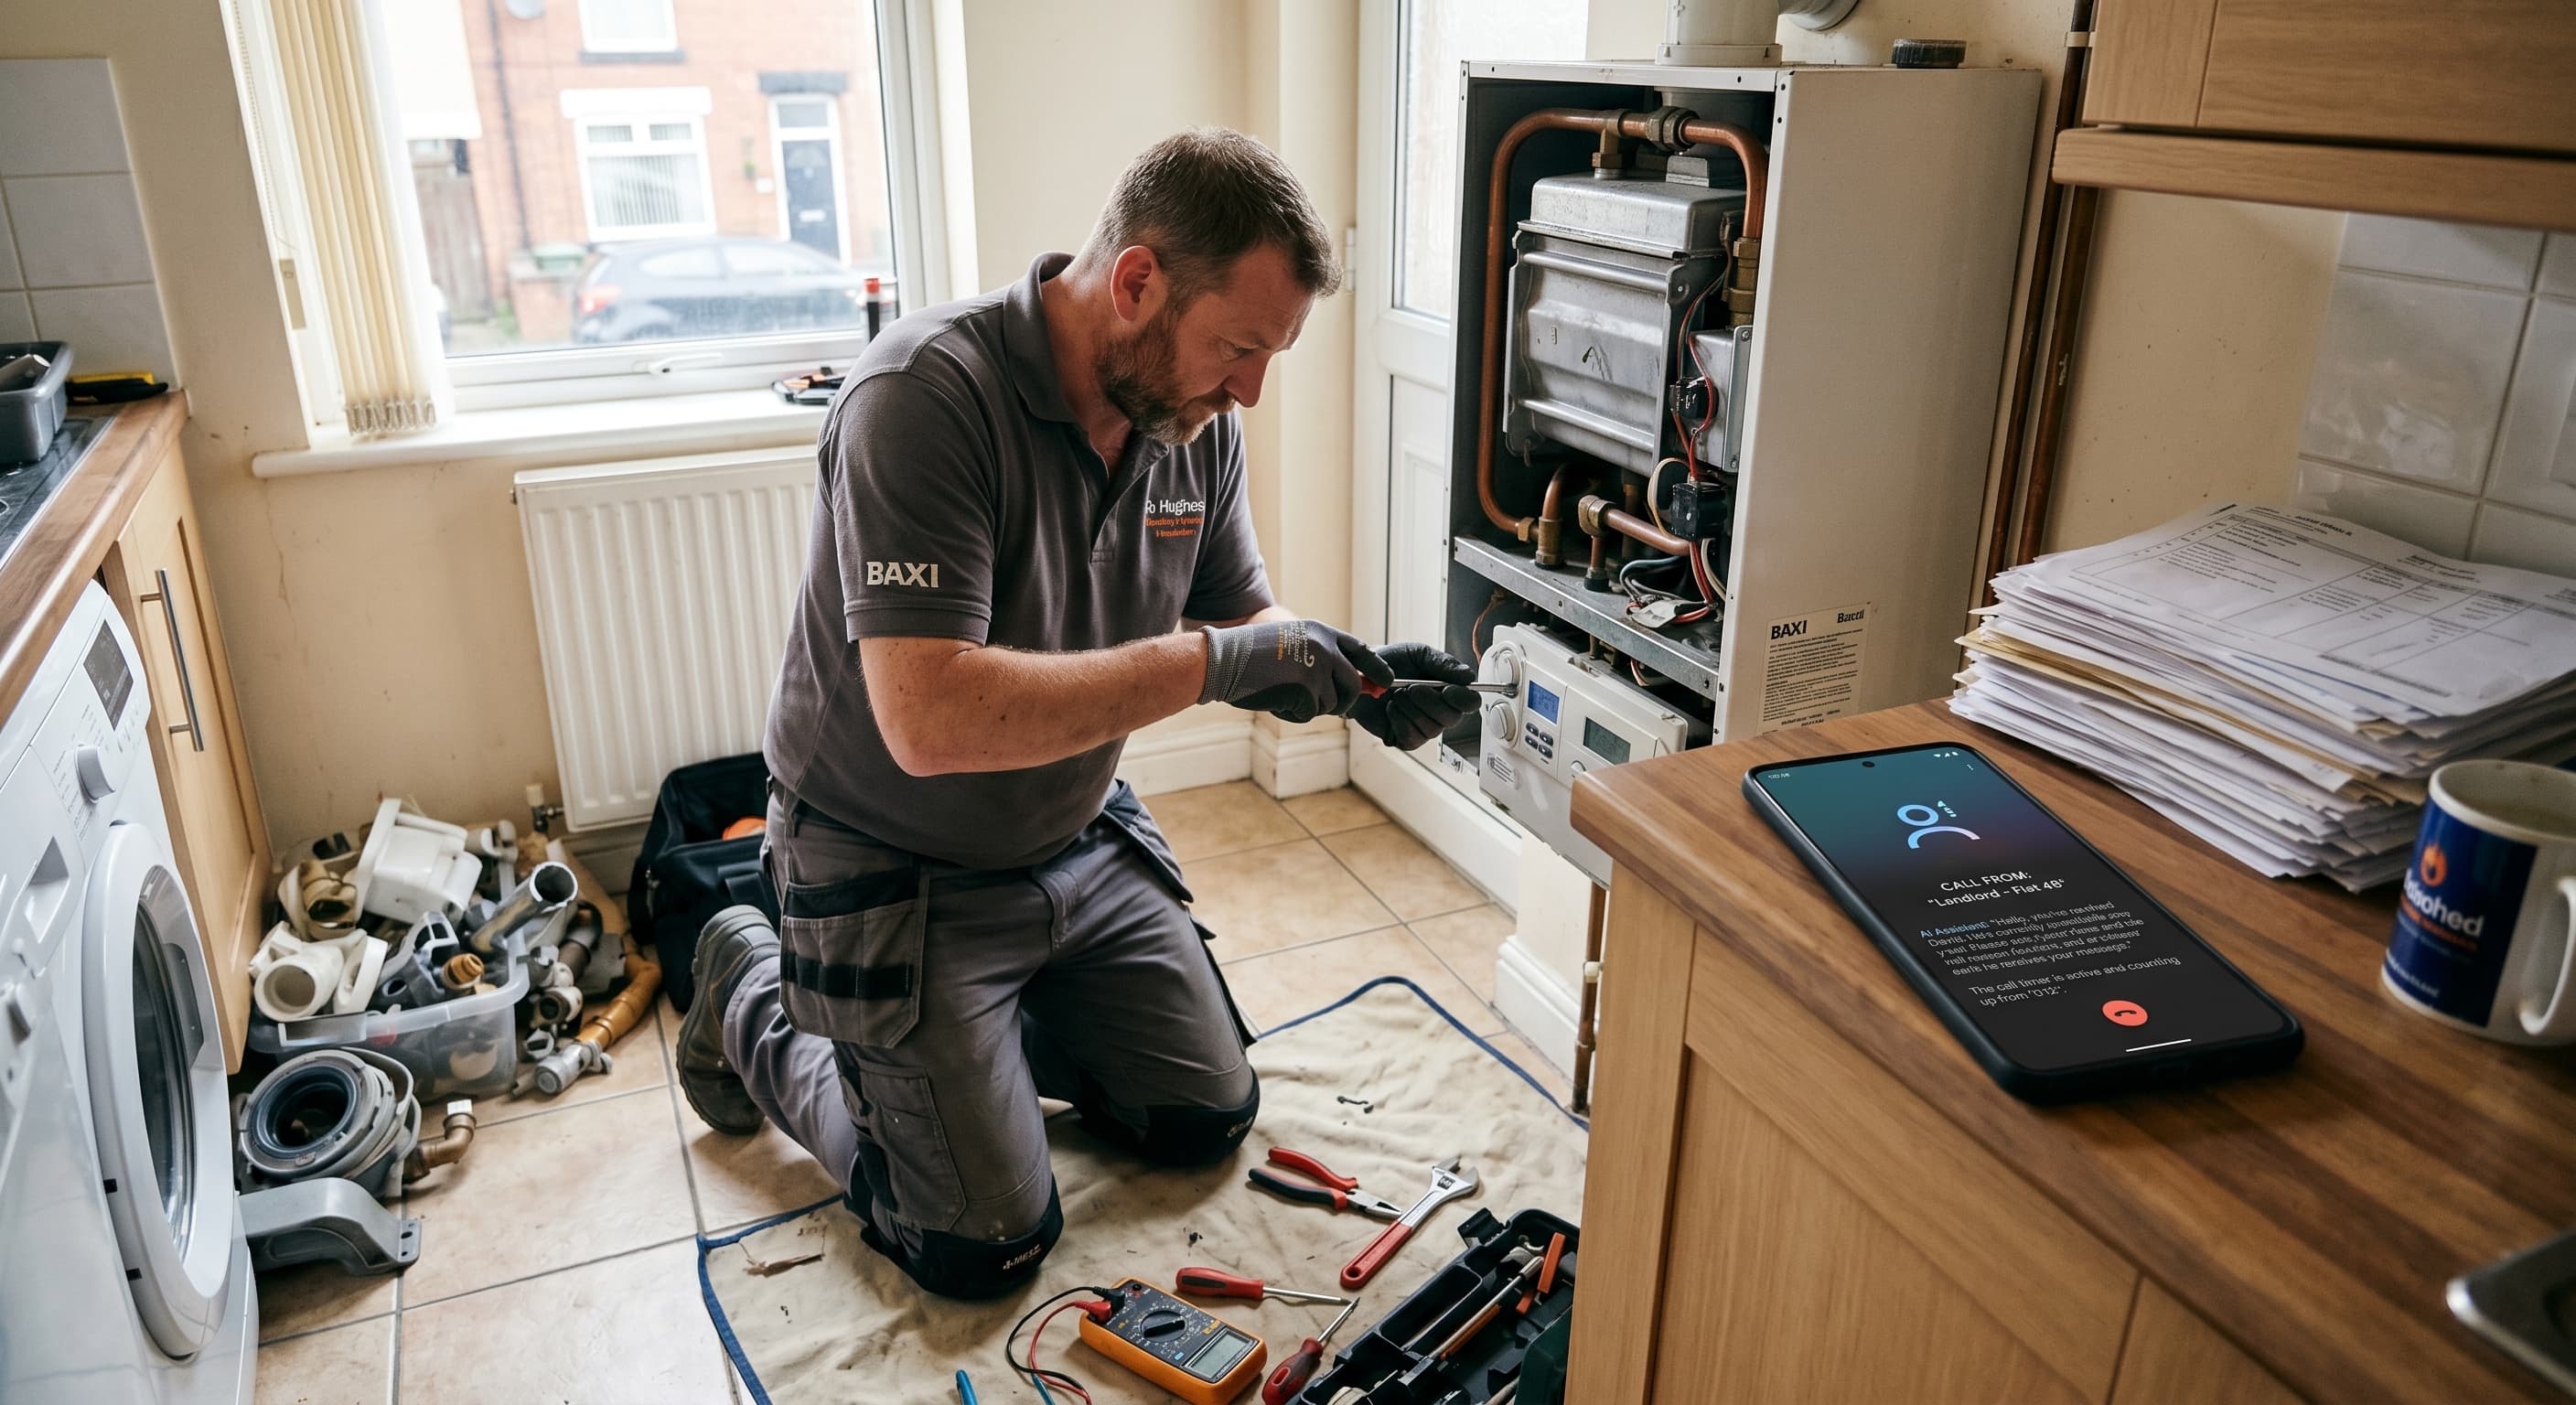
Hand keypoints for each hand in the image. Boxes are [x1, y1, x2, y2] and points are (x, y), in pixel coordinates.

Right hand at [1198, 619, 1393, 722]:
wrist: (1223, 660)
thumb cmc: (1253, 656)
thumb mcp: (1293, 645)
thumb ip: (1322, 660)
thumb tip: (1355, 687)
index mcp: (1321, 632)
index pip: (1361, 650)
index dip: (1376, 668)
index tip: (1386, 682)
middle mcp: (1324, 648)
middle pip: (1352, 685)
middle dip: (1344, 702)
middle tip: (1326, 706)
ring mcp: (1317, 669)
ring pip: (1331, 704)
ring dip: (1310, 706)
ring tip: (1283, 692)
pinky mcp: (1306, 691)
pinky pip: (1309, 713)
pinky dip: (1292, 713)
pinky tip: (1274, 699)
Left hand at [1352, 642, 1479, 749]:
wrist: (1360, 674)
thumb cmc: (1391, 662)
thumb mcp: (1418, 654)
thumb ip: (1444, 664)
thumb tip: (1469, 677)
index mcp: (1448, 689)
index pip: (1470, 702)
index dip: (1463, 699)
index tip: (1447, 690)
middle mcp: (1440, 711)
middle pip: (1452, 718)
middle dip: (1429, 702)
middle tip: (1410, 687)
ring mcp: (1423, 727)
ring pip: (1431, 729)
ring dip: (1411, 709)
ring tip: (1396, 694)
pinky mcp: (1405, 739)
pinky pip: (1412, 739)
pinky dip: (1400, 721)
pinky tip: (1391, 709)